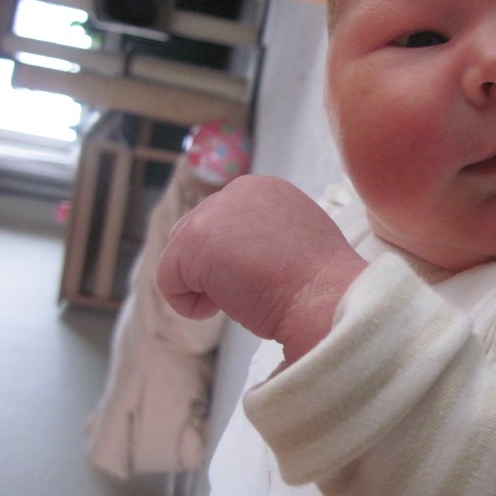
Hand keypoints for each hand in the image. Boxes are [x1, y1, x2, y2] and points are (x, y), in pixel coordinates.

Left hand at [157, 175, 366, 362]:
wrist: (326, 299)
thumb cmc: (320, 285)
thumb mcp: (295, 241)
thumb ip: (261, 234)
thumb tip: (235, 255)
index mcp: (265, 189)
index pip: (222, 225)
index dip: (234, 261)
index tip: (268, 276)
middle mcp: (238, 189)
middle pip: (194, 237)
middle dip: (216, 272)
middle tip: (257, 287)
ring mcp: (214, 211)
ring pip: (180, 260)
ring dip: (207, 287)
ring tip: (246, 293)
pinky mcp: (194, 239)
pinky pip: (169, 283)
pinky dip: (191, 305)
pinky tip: (226, 306)